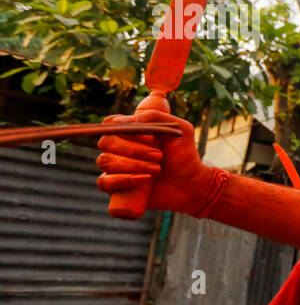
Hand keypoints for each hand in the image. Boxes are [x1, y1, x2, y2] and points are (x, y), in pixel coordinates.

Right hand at [95, 110, 214, 214]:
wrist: (190, 184)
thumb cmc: (183, 155)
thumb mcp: (179, 129)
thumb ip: (156, 117)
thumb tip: (131, 120)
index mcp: (130, 131)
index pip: (111, 123)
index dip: (126, 128)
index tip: (150, 137)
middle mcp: (118, 147)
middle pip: (106, 142)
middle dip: (134, 149)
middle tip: (159, 156)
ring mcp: (114, 168)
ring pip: (105, 161)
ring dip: (134, 164)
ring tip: (157, 169)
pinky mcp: (115, 188)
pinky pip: (104, 182)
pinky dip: (124, 180)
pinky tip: (145, 179)